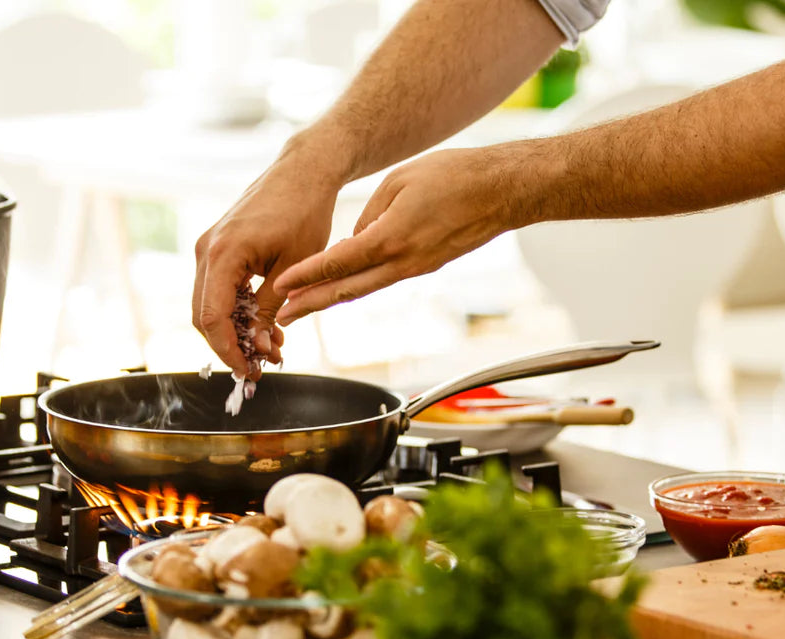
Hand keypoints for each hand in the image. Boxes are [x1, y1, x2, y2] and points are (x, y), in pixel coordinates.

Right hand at [193, 143, 345, 376]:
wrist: (304, 172)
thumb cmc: (305, 212)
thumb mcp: (294, 269)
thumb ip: (271, 309)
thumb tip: (259, 347)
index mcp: (223, 253)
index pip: (212, 317)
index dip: (228, 351)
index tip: (250, 371)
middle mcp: (207, 250)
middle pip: (203, 316)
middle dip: (230, 346)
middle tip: (260, 366)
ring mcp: (209, 247)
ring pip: (209, 305)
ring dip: (235, 331)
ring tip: (271, 348)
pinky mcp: (218, 247)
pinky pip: (218, 289)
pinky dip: (237, 311)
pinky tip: (264, 325)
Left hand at [272, 146, 531, 325]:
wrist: (503, 190)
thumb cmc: (455, 176)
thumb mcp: (400, 181)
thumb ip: (370, 213)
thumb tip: (354, 239)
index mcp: (392, 238)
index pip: (339, 262)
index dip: (306, 276)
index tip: (281, 286)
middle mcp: (403, 261)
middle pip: (347, 290)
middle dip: (311, 304)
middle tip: (282, 317)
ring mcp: (416, 268)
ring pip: (365, 289)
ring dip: (331, 299)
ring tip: (303, 308)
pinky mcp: (426, 266)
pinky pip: (384, 279)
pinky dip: (358, 285)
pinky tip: (342, 286)